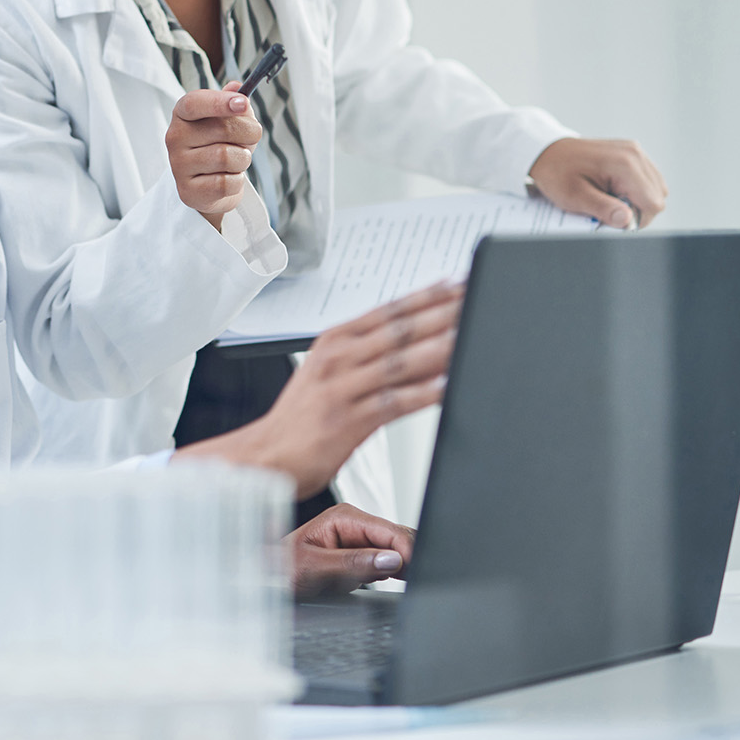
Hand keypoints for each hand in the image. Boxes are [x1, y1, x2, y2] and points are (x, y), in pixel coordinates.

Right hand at [165, 81, 263, 229]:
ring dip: (243, 159)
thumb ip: (234, 102)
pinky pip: (226, 183)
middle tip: (251, 138)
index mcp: (182, 114)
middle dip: (249, 133)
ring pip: (227, 157)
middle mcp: (175, 137)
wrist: (209, 186)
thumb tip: (237, 87)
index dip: (220, 102)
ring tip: (237, 160)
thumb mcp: (229, 119)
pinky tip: (228, 178)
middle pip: (223, 129)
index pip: (194, 103)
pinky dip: (237, 181)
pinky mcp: (188, 191)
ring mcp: (178, 165)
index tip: (243, 104)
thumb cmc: (220, 145)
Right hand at [176, 282, 462, 497]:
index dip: (426, 295)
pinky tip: (448, 386)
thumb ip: (366, 355)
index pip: (389, 310)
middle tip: (475, 300)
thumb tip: (412, 343)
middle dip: (442, 313)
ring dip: (439, 347)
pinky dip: (423, 394)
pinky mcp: (348, 420)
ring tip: (471, 334)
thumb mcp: (327, 372)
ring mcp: (343, 388)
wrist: (263, 456)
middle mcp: (339, 358)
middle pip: (399, 330)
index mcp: (336, 341)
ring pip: (400, 362)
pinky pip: (394, 403)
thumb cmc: (300, 419)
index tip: (458, 284)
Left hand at [287, 503, 413, 598]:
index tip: (414, 572)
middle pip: (399, 538)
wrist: (269, 578)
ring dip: (403, 566)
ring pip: (397, 550)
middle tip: (412, 583)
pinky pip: (388, 560)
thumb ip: (353, 563)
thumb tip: (390, 559)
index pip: (390, 531)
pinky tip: (388, 581)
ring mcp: (360, 538)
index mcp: (344, 517)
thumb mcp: (316, 569)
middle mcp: (355, 523)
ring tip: (402, 584)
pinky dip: (395, 572)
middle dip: (409, 559)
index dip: (407, 552)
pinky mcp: (363, 553)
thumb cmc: (283, 569)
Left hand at [529, 138, 666, 228]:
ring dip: (637, 200)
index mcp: (624, 164)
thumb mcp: (575, 197)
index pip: (653, 203)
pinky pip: (648, 179)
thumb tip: (627, 221)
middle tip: (609, 208)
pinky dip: (635, 189)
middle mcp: (635, 154)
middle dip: (636, 210)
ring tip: (610, 197)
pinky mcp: (632, 153)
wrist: (547, 152)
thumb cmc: (558, 173)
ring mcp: (635, 151)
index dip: (636, 219)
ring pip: (656, 188)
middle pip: (657, 197)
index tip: (614, 219)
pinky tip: (614, 189)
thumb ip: (603, 209)